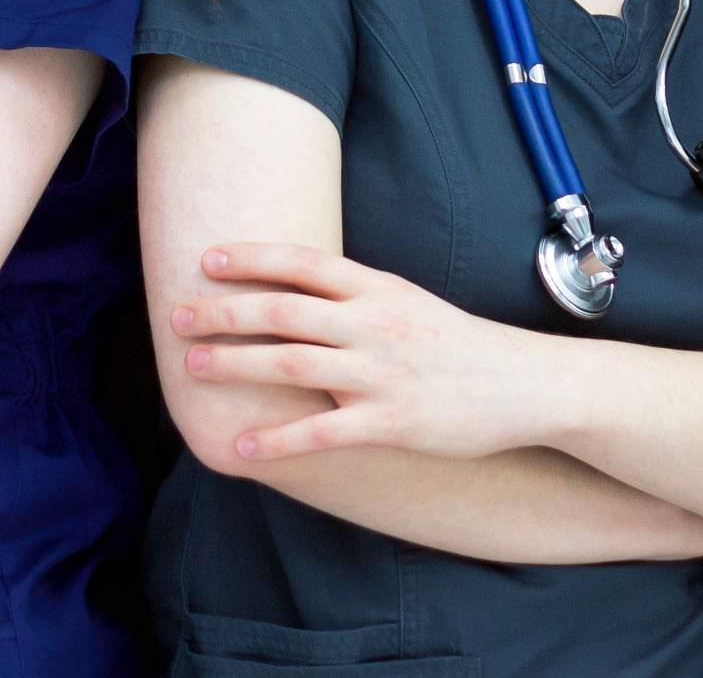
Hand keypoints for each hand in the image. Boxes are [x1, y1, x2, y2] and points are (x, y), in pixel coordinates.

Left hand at [172, 243, 535, 462]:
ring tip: (193, 368)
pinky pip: (321, 430)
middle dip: (224, 312)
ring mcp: (382, 373)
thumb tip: (298, 293)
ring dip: (236, 365)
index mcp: (379, 290)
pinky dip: (277, 439)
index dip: (252, 258)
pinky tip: (242, 445)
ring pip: (292, 363)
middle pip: (284, 310)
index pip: (304, 263)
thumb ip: (357, 299)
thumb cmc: (460, 345)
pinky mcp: (390, 421)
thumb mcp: (409, 304)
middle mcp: (375, 324)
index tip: (208, 259)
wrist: (524, 384)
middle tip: (178, 316)